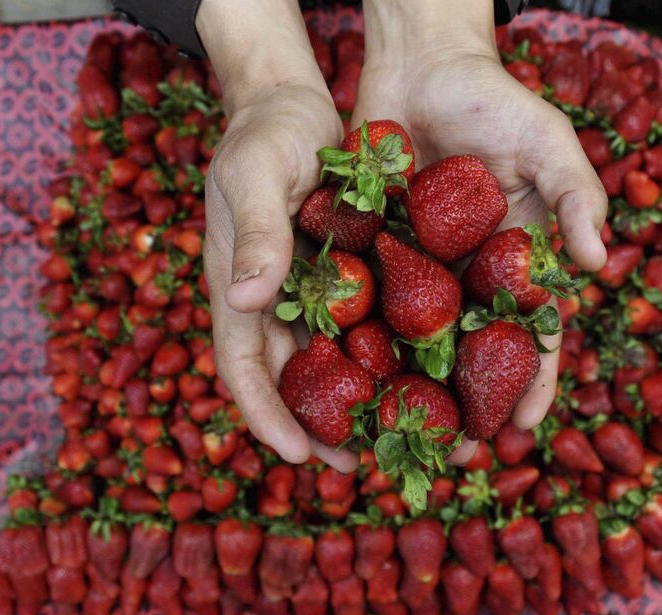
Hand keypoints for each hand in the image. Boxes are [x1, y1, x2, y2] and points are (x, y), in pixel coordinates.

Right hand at [199, 0, 357, 471]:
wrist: (294, 103)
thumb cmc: (263, 134)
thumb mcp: (252, 176)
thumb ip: (254, 234)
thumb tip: (246, 300)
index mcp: (238, 287)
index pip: (244, 366)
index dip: (267, 414)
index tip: (300, 455)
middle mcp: (274, 301)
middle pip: (292, 378)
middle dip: (320, 425)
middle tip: (358, 463)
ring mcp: (310, 292)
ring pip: (332, 360)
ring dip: (359, 400)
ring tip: (397, 436)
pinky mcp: (346, 274)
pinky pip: (367, 323)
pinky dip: (388, 353)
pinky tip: (423, 374)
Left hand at [356, 0, 607, 454]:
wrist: (421, 65)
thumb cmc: (494, 100)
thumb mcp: (548, 141)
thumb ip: (576, 196)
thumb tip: (598, 264)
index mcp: (516, 264)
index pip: (531, 336)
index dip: (530, 383)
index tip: (518, 430)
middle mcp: (468, 278)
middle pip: (470, 357)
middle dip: (461, 409)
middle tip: (450, 458)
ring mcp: (419, 270)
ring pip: (413, 344)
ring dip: (405, 392)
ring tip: (391, 437)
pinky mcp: (372, 255)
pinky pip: (364, 304)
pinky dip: (356, 342)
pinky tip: (341, 381)